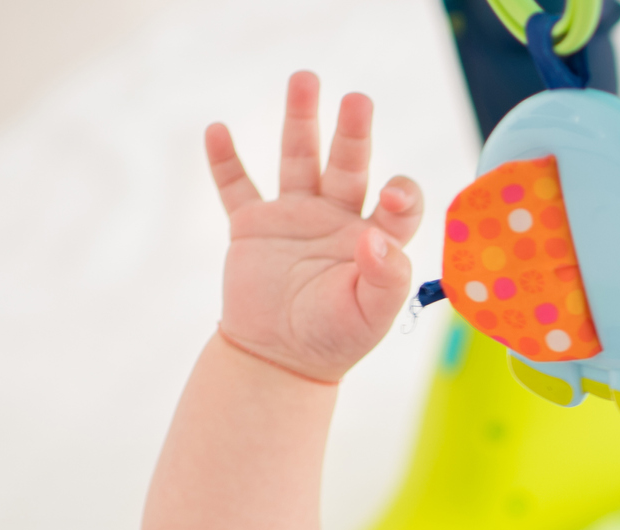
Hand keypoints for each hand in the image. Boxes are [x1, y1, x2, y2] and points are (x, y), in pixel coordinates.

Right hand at [208, 72, 425, 383]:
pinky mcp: (252, 226)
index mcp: (376, 240)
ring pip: (299, 159)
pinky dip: (225, 160)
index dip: (402, 194)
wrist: (279, 359)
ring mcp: (294, 217)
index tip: (395, 192)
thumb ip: (386, 278)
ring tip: (305, 79)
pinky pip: (236, 187)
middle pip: (350, 165)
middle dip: (354, 132)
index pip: (398, 205)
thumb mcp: (371, 316)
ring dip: (301, 121)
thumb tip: (377, 236)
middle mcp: (338, 219)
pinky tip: (217, 130)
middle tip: (358, 100)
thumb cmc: (334, 339)